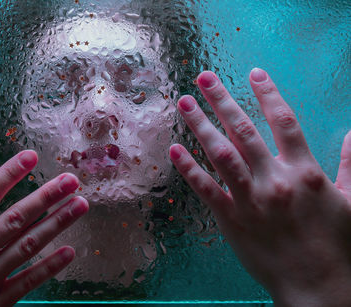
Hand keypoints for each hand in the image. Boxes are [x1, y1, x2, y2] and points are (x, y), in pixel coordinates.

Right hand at [0, 150, 88, 305]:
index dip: (9, 173)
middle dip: (47, 196)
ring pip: (28, 246)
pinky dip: (50, 267)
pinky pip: (27, 282)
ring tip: (79, 205)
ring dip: (57, 223)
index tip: (30, 157)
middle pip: (16, 218)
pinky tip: (69, 252)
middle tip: (71, 180)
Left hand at [170, 68, 350, 306]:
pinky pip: (206, 189)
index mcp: (305, 171)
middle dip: (223, 100)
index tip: (253, 73)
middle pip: (244, 130)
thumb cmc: (338, 244)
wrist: (320, 286)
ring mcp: (251, 199)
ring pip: (221, 153)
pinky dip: (189, 168)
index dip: (268, 94)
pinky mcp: (232, 219)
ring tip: (184, 103)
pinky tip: (175, 149)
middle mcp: (275, 179)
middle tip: (204, 77)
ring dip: (201, 126)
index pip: (284, 121)